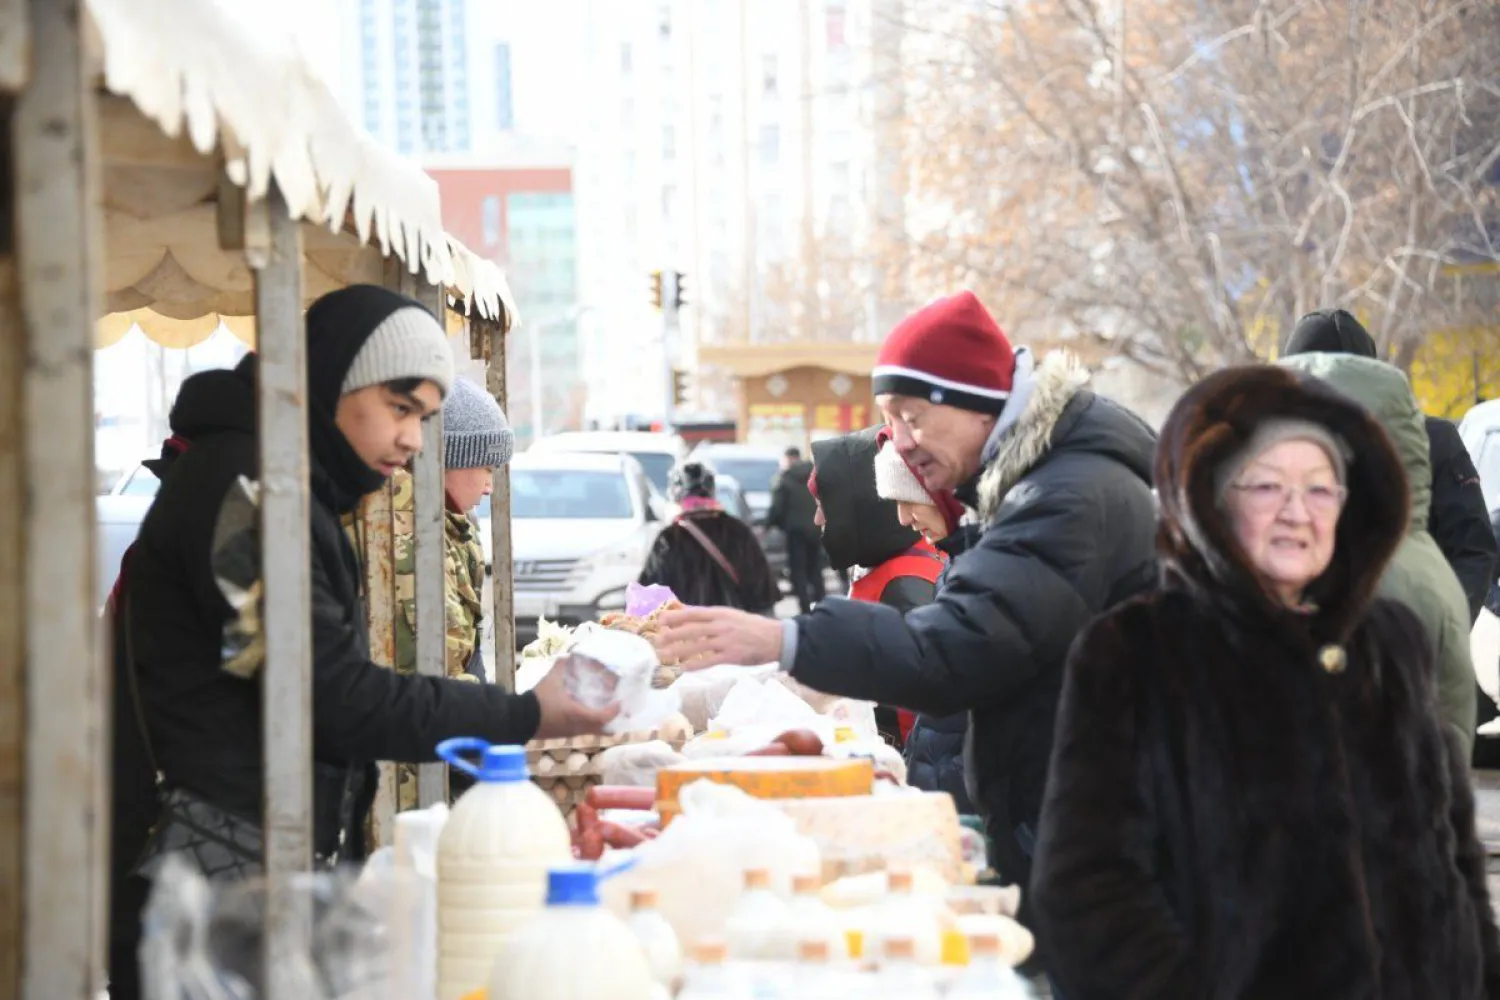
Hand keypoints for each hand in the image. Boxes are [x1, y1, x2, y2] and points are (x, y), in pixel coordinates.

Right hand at [530, 659, 619, 738]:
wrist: (519, 720)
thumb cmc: (538, 701)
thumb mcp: (551, 681)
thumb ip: (560, 666)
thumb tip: (568, 654)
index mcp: (578, 715)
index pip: (604, 717)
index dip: (615, 710)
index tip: (620, 701)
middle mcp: (578, 728)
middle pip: (603, 730)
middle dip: (613, 721)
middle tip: (618, 709)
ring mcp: (571, 733)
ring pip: (593, 731)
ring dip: (601, 722)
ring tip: (605, 708)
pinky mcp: (564, 734)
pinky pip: (583, 731)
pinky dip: (590, 723)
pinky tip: (587, 712)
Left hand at [653, 607, 784, 669]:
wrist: (775, 638)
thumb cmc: (751, 626)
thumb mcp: (730, 615)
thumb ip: (709, 616)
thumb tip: (686, 611)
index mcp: (720, 613)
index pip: (693, 613)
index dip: (675, 617)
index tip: (660, 621)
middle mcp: (721, 625)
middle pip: (691, 630)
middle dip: (672, 635)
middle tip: (656, 641)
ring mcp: (726, 641)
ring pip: (697, 646)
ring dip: (677, 651)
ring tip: (663, 656)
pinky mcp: (732, 656)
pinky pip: (709, 661)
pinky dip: (695, 664)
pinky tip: (683, 668)